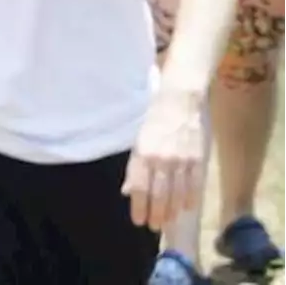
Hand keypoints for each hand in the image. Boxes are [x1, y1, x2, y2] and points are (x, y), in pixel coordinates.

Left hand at [121, 89, 204, 231]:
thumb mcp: (138, 140)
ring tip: (167, 222)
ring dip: (171, 211)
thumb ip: (135, 167)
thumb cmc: (155, 121)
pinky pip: (194, 185)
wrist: (179, 101)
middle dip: (156, 214)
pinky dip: (189, 200)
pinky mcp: (198, 160)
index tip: (138, 220)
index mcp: (143, 153)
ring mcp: (181, 160)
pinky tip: (185, 208)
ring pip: (177, 194)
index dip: (139, 206)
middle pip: (158, 194)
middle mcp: (161, 159)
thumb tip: (128, 191)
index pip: (140, 186)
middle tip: (153, 226)